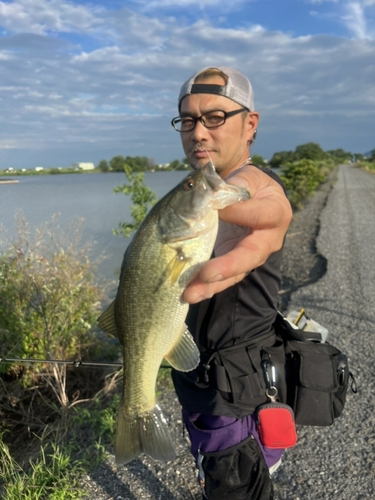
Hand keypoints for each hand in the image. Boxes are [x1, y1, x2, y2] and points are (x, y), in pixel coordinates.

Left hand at [182, 165, 292, 303]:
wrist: (252, 196)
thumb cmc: (250, 185)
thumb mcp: (247, 176)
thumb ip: (235, 185)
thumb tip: (213, 198)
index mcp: (276, 211)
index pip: (259, 214)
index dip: (237, 212)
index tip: (214, 206)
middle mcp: (269, 239)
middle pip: (251, 255)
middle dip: (228, 266)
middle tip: (206, 274)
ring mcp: (253, 255)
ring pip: (236, 273)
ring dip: (212, 285)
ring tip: (191, 293)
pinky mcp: (238, 265)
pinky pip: (224, 278)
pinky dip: (206, 286)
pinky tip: (189, 293)